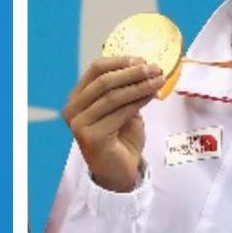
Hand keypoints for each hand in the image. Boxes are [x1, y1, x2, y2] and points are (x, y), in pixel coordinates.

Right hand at [62, 56, 162, 192]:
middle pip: (104, 81)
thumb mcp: (121, 108)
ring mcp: (80, 124)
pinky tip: (152, 95)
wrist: (118, 172)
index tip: (142, 59)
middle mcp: (73, 110)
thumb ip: (125, 90)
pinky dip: (138, 101)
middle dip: (132, 72)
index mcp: (77, 98)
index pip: (95, 70)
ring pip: (113, 96)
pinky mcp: (92, 137)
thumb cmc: (120, 139)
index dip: (119, 61)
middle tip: (155, 68)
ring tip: (159, 80)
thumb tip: (144, 67)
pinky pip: (119, 113)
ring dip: (139, 85)